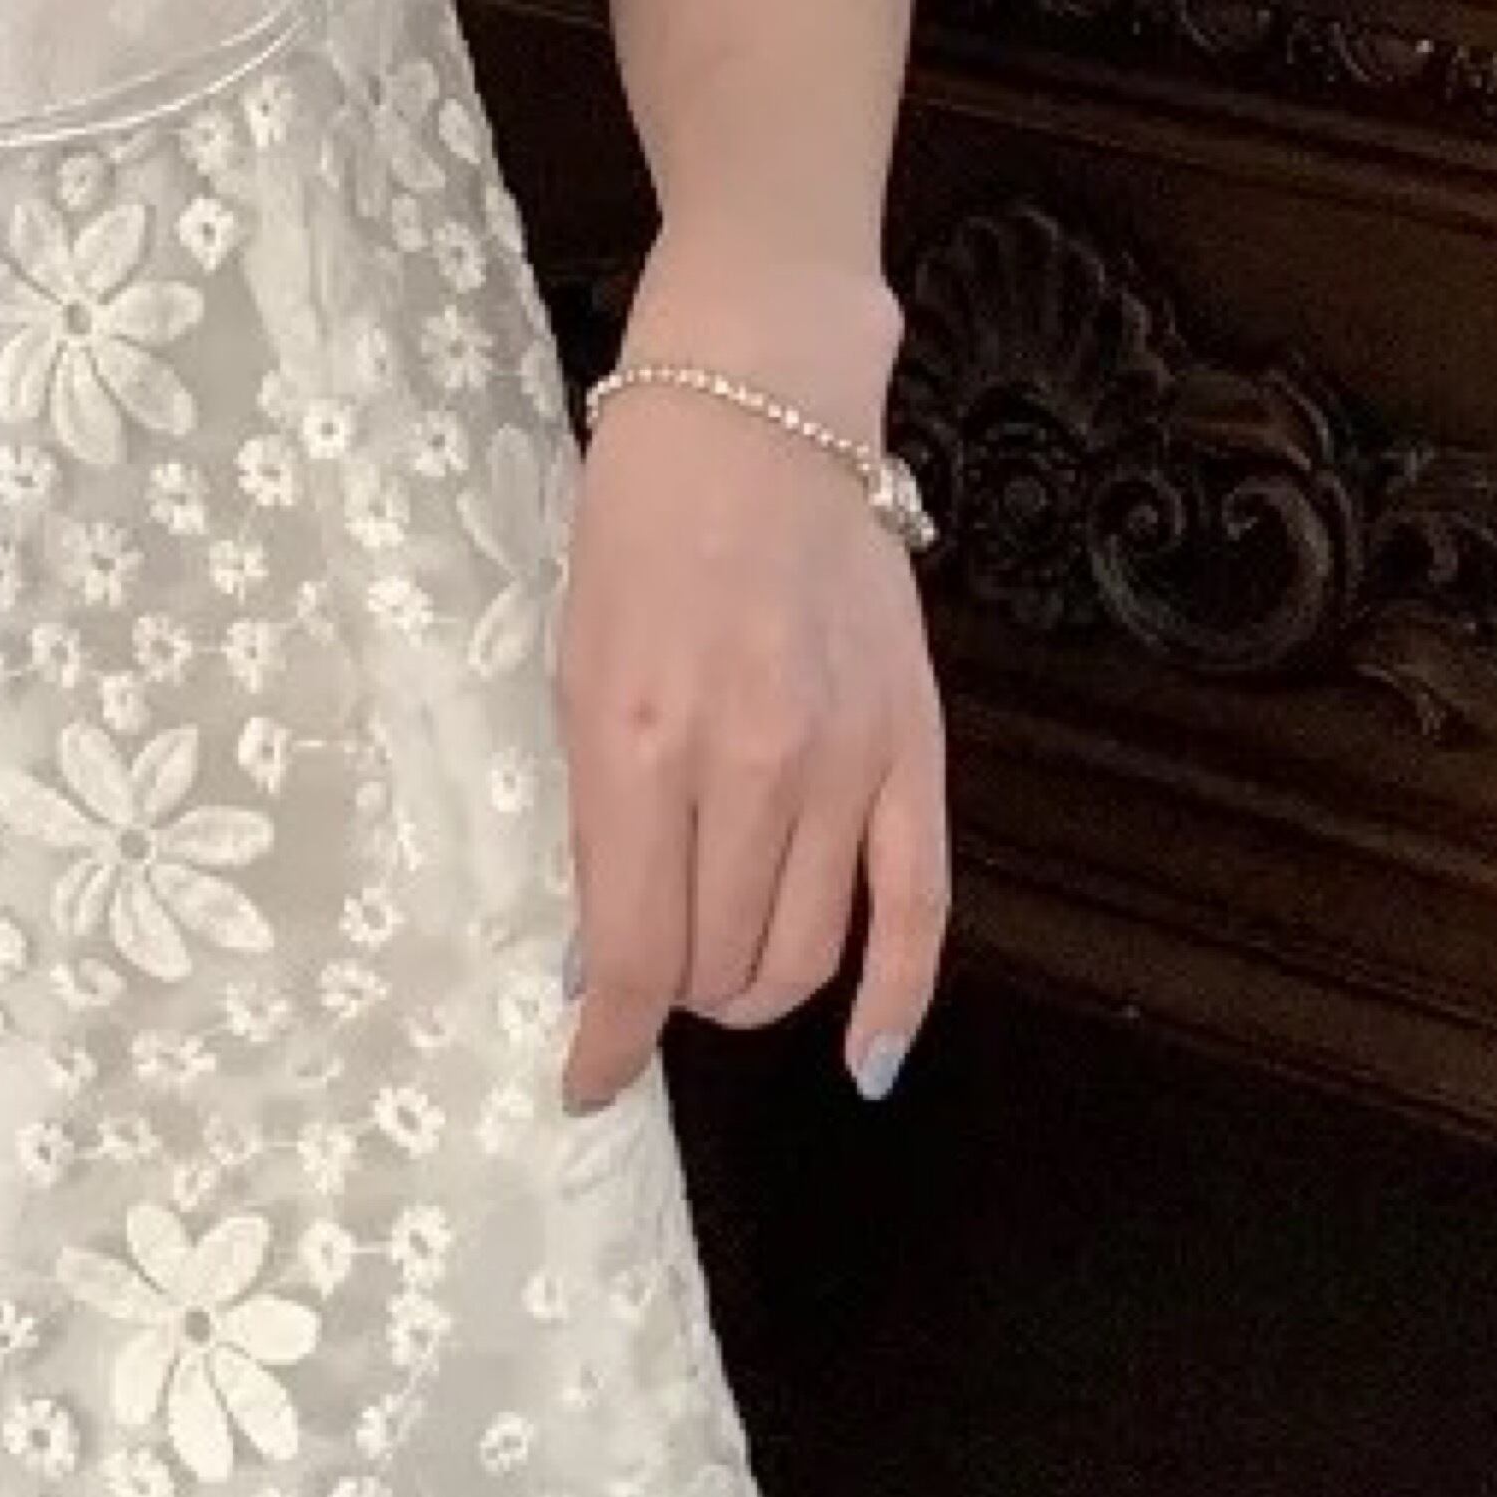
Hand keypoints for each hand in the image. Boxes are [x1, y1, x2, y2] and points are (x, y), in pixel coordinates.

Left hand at [556, 268, 949, 1114]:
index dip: (607, 1045)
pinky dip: (894, 1003)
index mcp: (639, 744)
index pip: (633, 954)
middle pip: (719, 966)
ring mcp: (847, 763)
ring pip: (803, 957)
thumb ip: (596, 820)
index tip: (586, 1081)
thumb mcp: (574, 672)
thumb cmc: (638, 535)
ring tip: (722, 954)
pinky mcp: (916, 750)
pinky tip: (866, 1061)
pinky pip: (922, 914)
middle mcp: (750, 766)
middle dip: (674, 991)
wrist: (757, 414)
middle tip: (655, 948)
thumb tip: (603, 962)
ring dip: (750, 985)